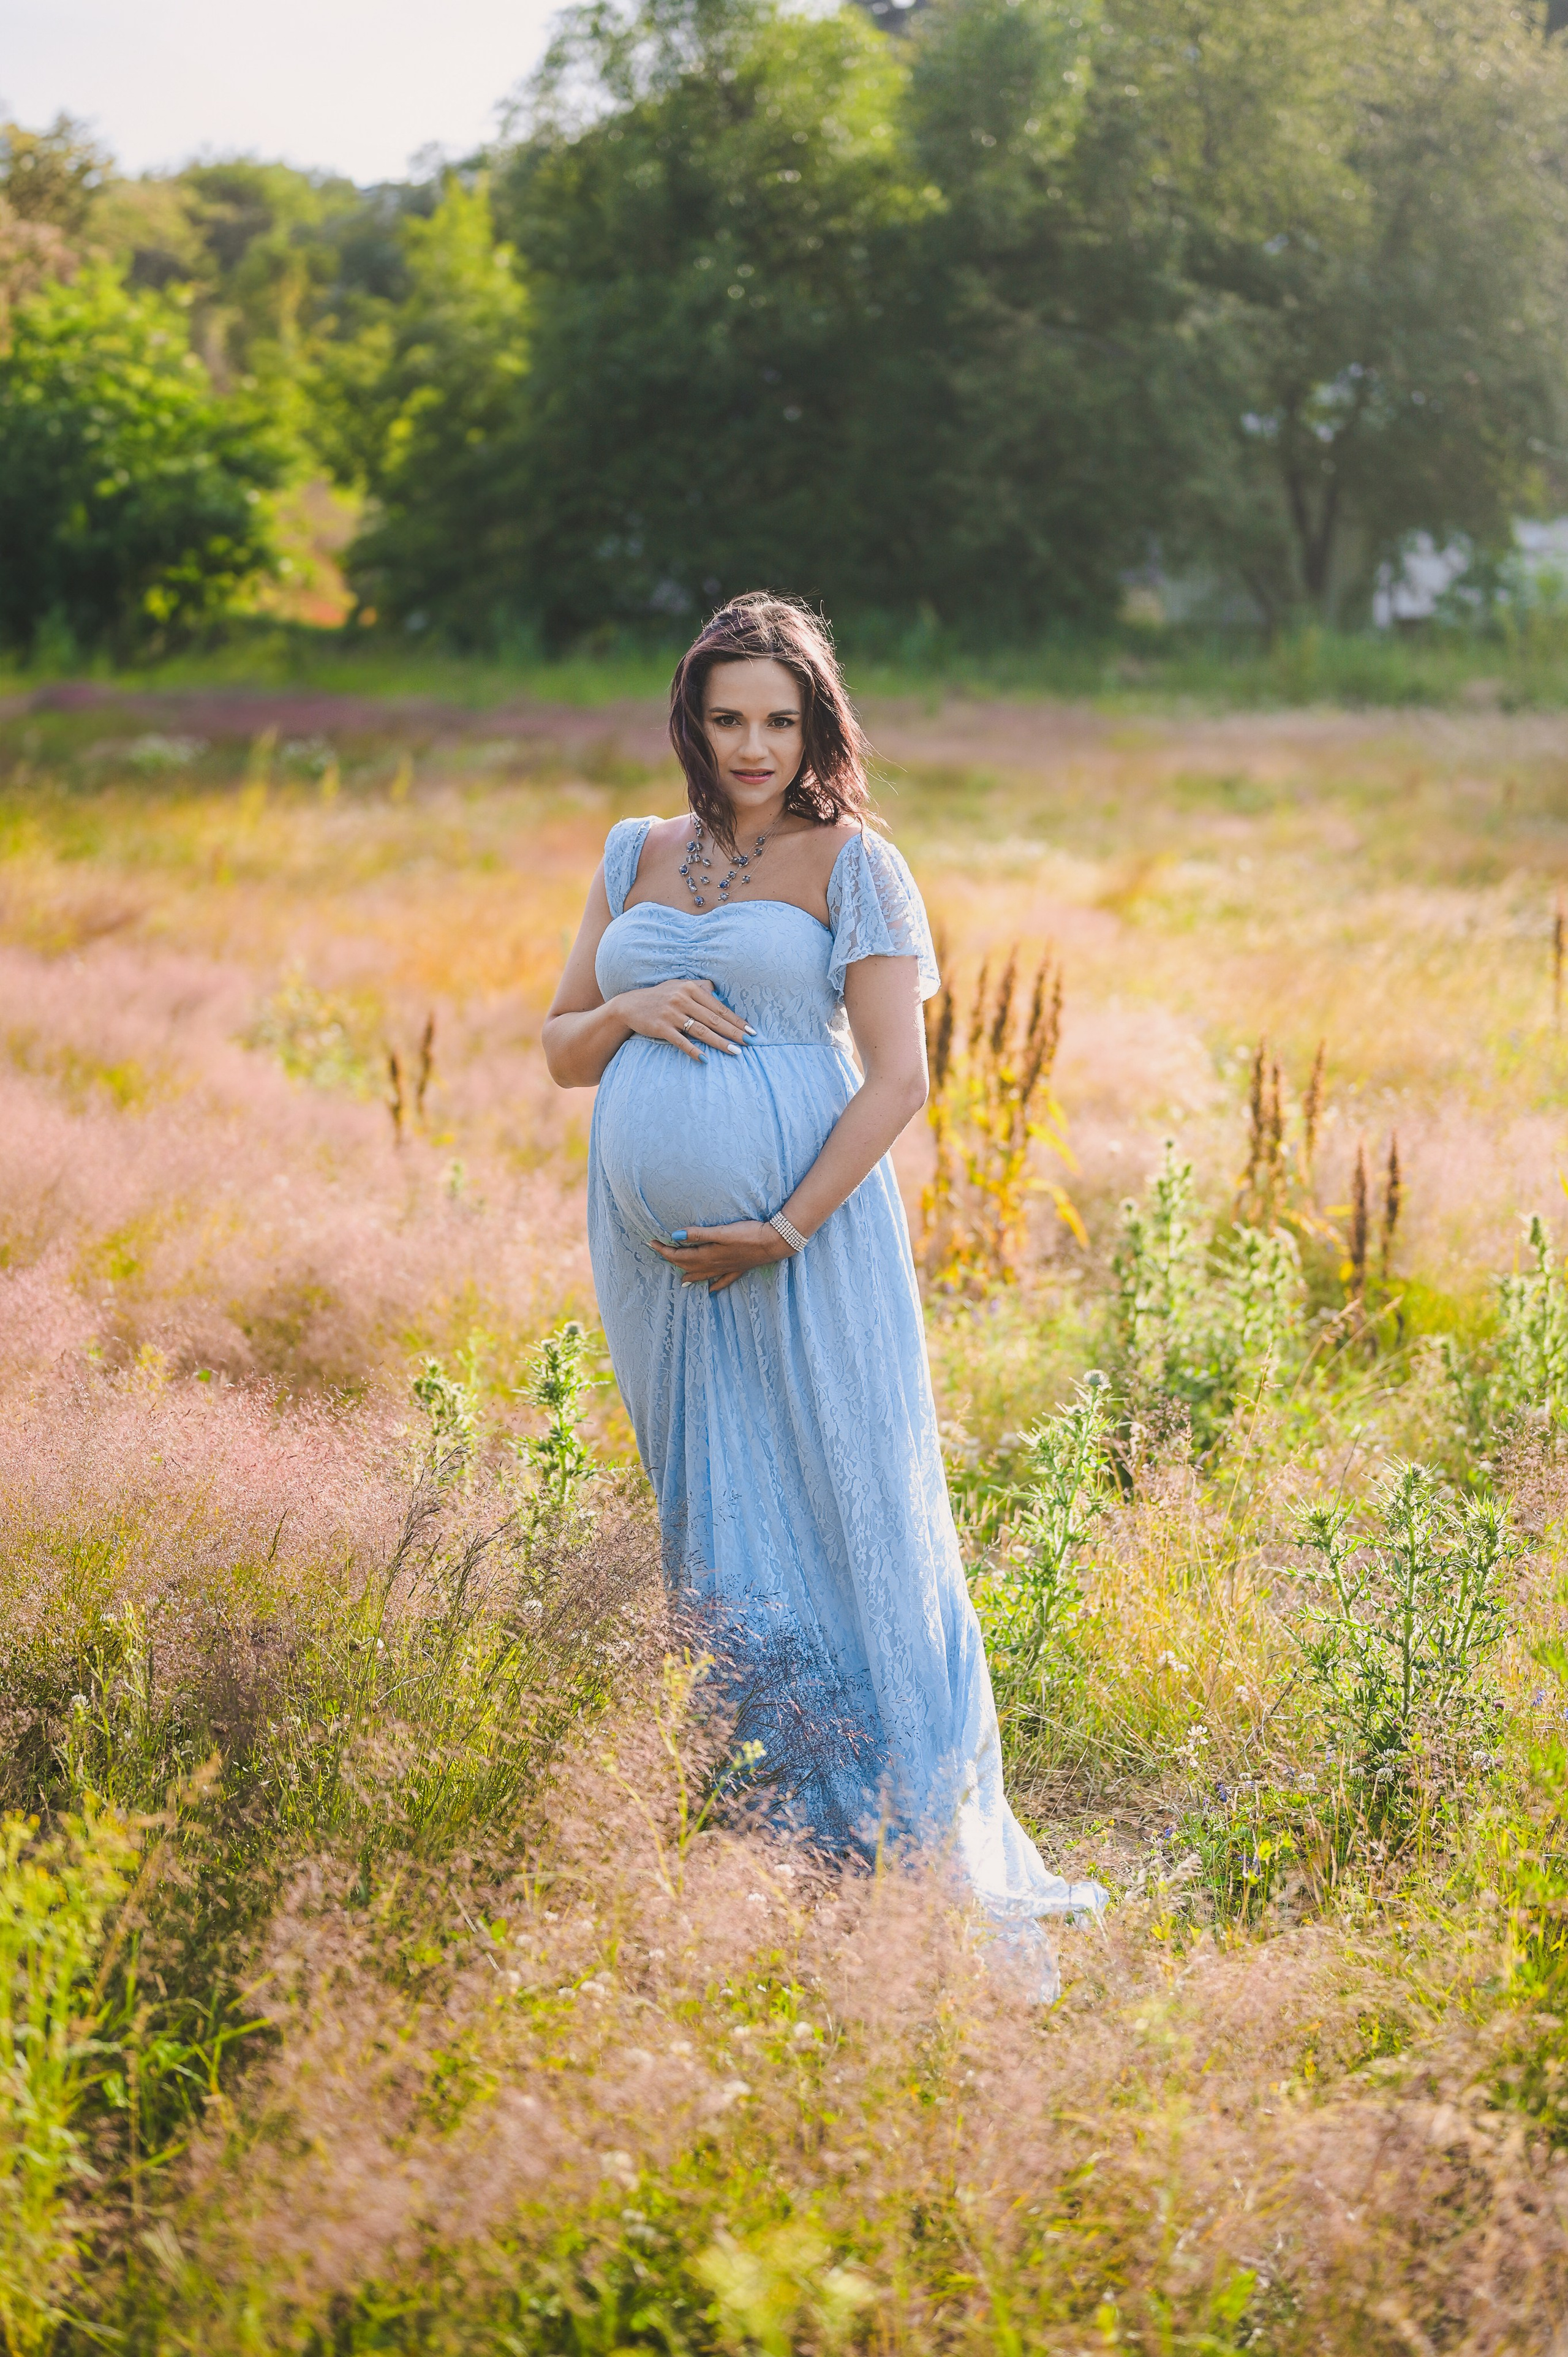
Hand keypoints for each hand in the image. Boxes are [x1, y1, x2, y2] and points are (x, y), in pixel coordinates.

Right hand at [617, 979, 750, 1061]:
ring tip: (735, 1052)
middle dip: (734, 1032)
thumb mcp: (679, 985)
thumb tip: (719, 993)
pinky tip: (706, 1059)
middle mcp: (682, 999)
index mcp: (690, 988)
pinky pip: (681, 1041)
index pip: (719, 1007)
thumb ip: (700, 987)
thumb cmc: (660, 996)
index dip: (737, 1019)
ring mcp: (671, 1014)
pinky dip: (693, 1051)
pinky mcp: (661, 1027)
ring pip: (701, 1030)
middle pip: (714, 1019)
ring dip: (719, 1043)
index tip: (752, 1030)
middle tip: (751, 1042)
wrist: (630, 1006)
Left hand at [650, 1219, 794, 1292]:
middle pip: (687, 1265)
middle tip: (660, 1252)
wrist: (774, 1243)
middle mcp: (714, 1265)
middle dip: (671, 1260)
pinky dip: (714, 1285)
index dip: (663, 1250)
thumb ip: (698, 1234)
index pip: (679, 1255)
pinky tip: (710, 1290)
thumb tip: (675, 1236)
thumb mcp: (720, 1232)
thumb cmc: (747, 1234)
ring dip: (689, 1274)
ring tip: (680, 1278)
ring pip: (702, 1275)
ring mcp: (726, 1268)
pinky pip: (722, 1280)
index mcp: (707, 1255)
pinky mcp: (738, 1268)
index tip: (650, 1243)